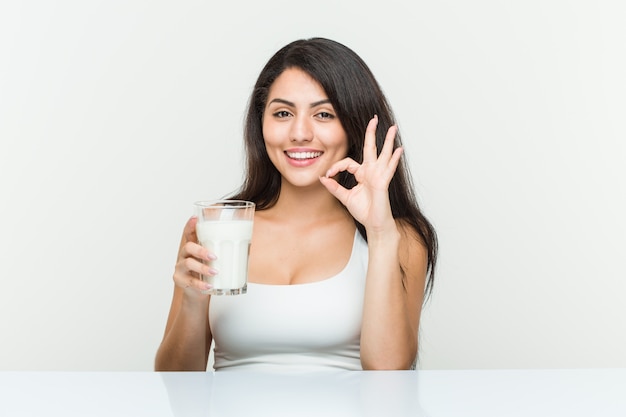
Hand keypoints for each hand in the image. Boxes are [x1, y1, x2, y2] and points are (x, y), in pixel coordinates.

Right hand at [173, 216, 215, 295]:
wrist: (197, 292)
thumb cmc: (207, 272)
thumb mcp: (213, 259)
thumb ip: (223, 250)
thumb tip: (247, 241)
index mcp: (193, 247)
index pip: (189, 233)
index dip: (191, 225)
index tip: (195, 218)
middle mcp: (185, 255)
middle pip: (188, 247)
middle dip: (201, 250)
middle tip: (214, 256)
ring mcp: (181, 267)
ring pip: (188, 264)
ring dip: (203, 268)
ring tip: (215, 272)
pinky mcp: (180, 280)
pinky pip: (190, 282)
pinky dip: (201, 285)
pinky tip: (209, 286)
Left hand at [320, 115, 402, 232]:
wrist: (374, 224)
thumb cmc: (363, 211)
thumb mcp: (345, 197)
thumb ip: (334, 187)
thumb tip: (322, 178)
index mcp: (362, 174)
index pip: (348, 162)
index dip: (336, 166)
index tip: (327, 174)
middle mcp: (371, 172)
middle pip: (371, 148)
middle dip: (371, 133)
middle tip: (373, 119)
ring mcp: (379, 176)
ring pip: (384, 154)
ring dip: (388, 140)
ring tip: (393, 127)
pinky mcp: (383, 182)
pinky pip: (389, 168)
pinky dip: (394, 159)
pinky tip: (399, 149)